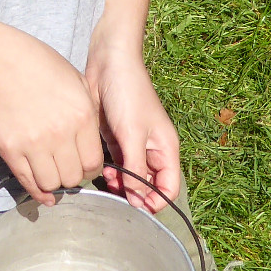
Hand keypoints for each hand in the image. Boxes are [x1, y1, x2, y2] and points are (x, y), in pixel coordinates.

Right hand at [0, 23, 103, 205]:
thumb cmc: (38, 65)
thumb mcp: (75, 82)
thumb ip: (87, 115)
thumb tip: (90, 147)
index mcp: (82, 116)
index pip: (94, 163)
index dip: (90, 168)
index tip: (84, 164)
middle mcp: (60, 134)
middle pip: (73, 177)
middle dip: (72, 176)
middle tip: (66, 167)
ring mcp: (33, 143)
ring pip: (51, 184)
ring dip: (54, 183)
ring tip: (52, 172)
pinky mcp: (9, 149)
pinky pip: (27, 181)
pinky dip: (36, 190)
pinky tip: (41, 190)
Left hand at [86, 45, 181, 212]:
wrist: (109, 63)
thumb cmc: (128, 94)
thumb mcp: (132, 133)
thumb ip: (134, 167)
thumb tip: (135, 197)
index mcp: (166, 149)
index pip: (169, 188)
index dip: (156, 202)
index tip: (136, 207)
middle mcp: (152, 150)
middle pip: (149, 186)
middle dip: (134, 195)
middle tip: (116, 194)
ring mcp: (134, 145)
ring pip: (131, 178)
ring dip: (120, 185)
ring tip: (107, 179)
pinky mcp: (116, 140)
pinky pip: (117, 166)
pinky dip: (111, 173)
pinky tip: (101, 170)